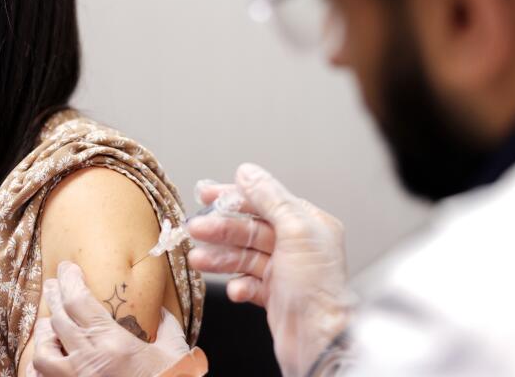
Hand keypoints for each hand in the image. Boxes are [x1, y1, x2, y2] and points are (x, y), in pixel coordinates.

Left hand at [30, 261, 189, 376]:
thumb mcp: (175, 353)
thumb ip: (167, 327)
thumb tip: (161, 310)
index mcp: (113, 344)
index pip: (79, 301)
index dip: (69, 280)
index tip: (67, 267)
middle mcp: (88, 361)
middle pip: (58, 319)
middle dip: (54, 296)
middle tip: (52, 283)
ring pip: (43, 352)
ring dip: (45, 334)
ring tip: (49, 324)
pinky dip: (39, 368)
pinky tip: (46, 359)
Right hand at [187, 163, 350, 376]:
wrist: (319, 341)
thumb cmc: (318, 289)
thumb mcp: (296, 230)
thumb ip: (270, 198)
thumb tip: (249, 173)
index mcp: (309, 224)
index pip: (266, 201)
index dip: (235, 196)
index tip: (207, 194)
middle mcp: (299, 245)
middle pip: (250, 229)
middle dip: (221, 229)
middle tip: (196, 229)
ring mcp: (285, 271)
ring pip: (245, 256)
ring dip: (221, 257)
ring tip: (199, 259)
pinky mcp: (275, 295)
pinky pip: (248, 283)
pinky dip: (238, 285)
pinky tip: (235, 289)